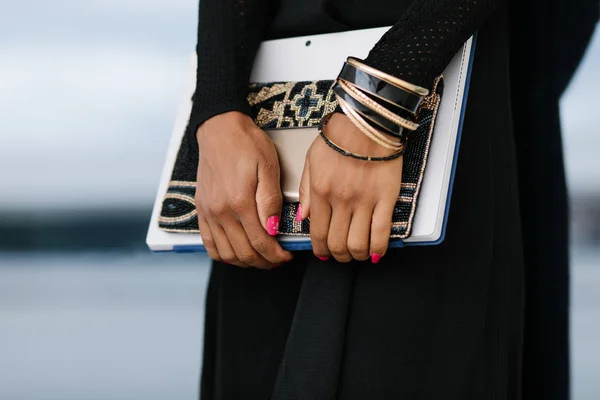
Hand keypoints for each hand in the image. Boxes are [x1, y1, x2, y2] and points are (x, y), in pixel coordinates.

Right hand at [195, 111, 292, 268]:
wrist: (220, 129)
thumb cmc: (246, 144)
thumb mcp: (268, 167)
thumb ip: (270, 201)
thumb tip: (273, 229)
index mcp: (240, 202)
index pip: (260, 242)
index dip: (276, 255)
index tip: (286, 256)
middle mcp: (221, 211)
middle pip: (244, 253)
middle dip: (264, 262)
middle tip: (277, 259)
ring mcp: (208, 212)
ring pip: (226, 254)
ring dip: (245, 262)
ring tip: (260, 257)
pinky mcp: (201, 210)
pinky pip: (209, 244)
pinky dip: (223, 255)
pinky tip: (236, 253)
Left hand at [298, 113, 401, 263]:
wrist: (368, 122)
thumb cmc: (340, 137)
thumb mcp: (312, 160)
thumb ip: (306, 191)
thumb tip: (303, 217)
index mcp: (321, 191)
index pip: (318, 232)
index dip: (320, 250)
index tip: (323, 253)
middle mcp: (341, 200)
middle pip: (337, 243)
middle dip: (338, 256)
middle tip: (341, 255)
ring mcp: (364, 201)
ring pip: (358, 244)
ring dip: (357, 255)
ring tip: (358, 254)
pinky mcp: (386, 199)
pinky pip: (381, 233)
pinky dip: (378, 249)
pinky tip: (376, 253)